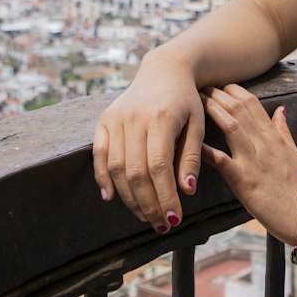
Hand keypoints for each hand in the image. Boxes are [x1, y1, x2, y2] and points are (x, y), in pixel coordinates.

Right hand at [92, 51, 203, 231]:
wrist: (164, 70)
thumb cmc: (186, 101)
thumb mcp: (198, 125)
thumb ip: (191, 157)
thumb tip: (187, 191)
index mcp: (161, 118)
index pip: (160, 167)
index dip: (165, 197)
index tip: (174, 220)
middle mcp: (134, 118)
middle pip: (136, 172)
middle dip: (148, 204)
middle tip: (160, 226)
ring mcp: (116, 118)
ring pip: (116, 167)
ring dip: (129, 198)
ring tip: (145, 217)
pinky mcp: (103, 120)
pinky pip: (99, 154)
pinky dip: (102, 178)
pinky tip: (111, 198)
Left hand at [201, 84, 296, 244]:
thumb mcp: (295, 154)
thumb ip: (284, 132)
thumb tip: (280, 110)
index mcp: (274, 137)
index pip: (253, 103)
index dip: (234, 91)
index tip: (221, 85)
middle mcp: (264, 144)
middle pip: (238, 109)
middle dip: (218, 94)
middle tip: (202, 86)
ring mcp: (254, 161)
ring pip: (231, 126)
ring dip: (212, 110)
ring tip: (196, 101)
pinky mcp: (244, 181)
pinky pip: (221, 161)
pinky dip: (205, 150)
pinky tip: (191, 141)